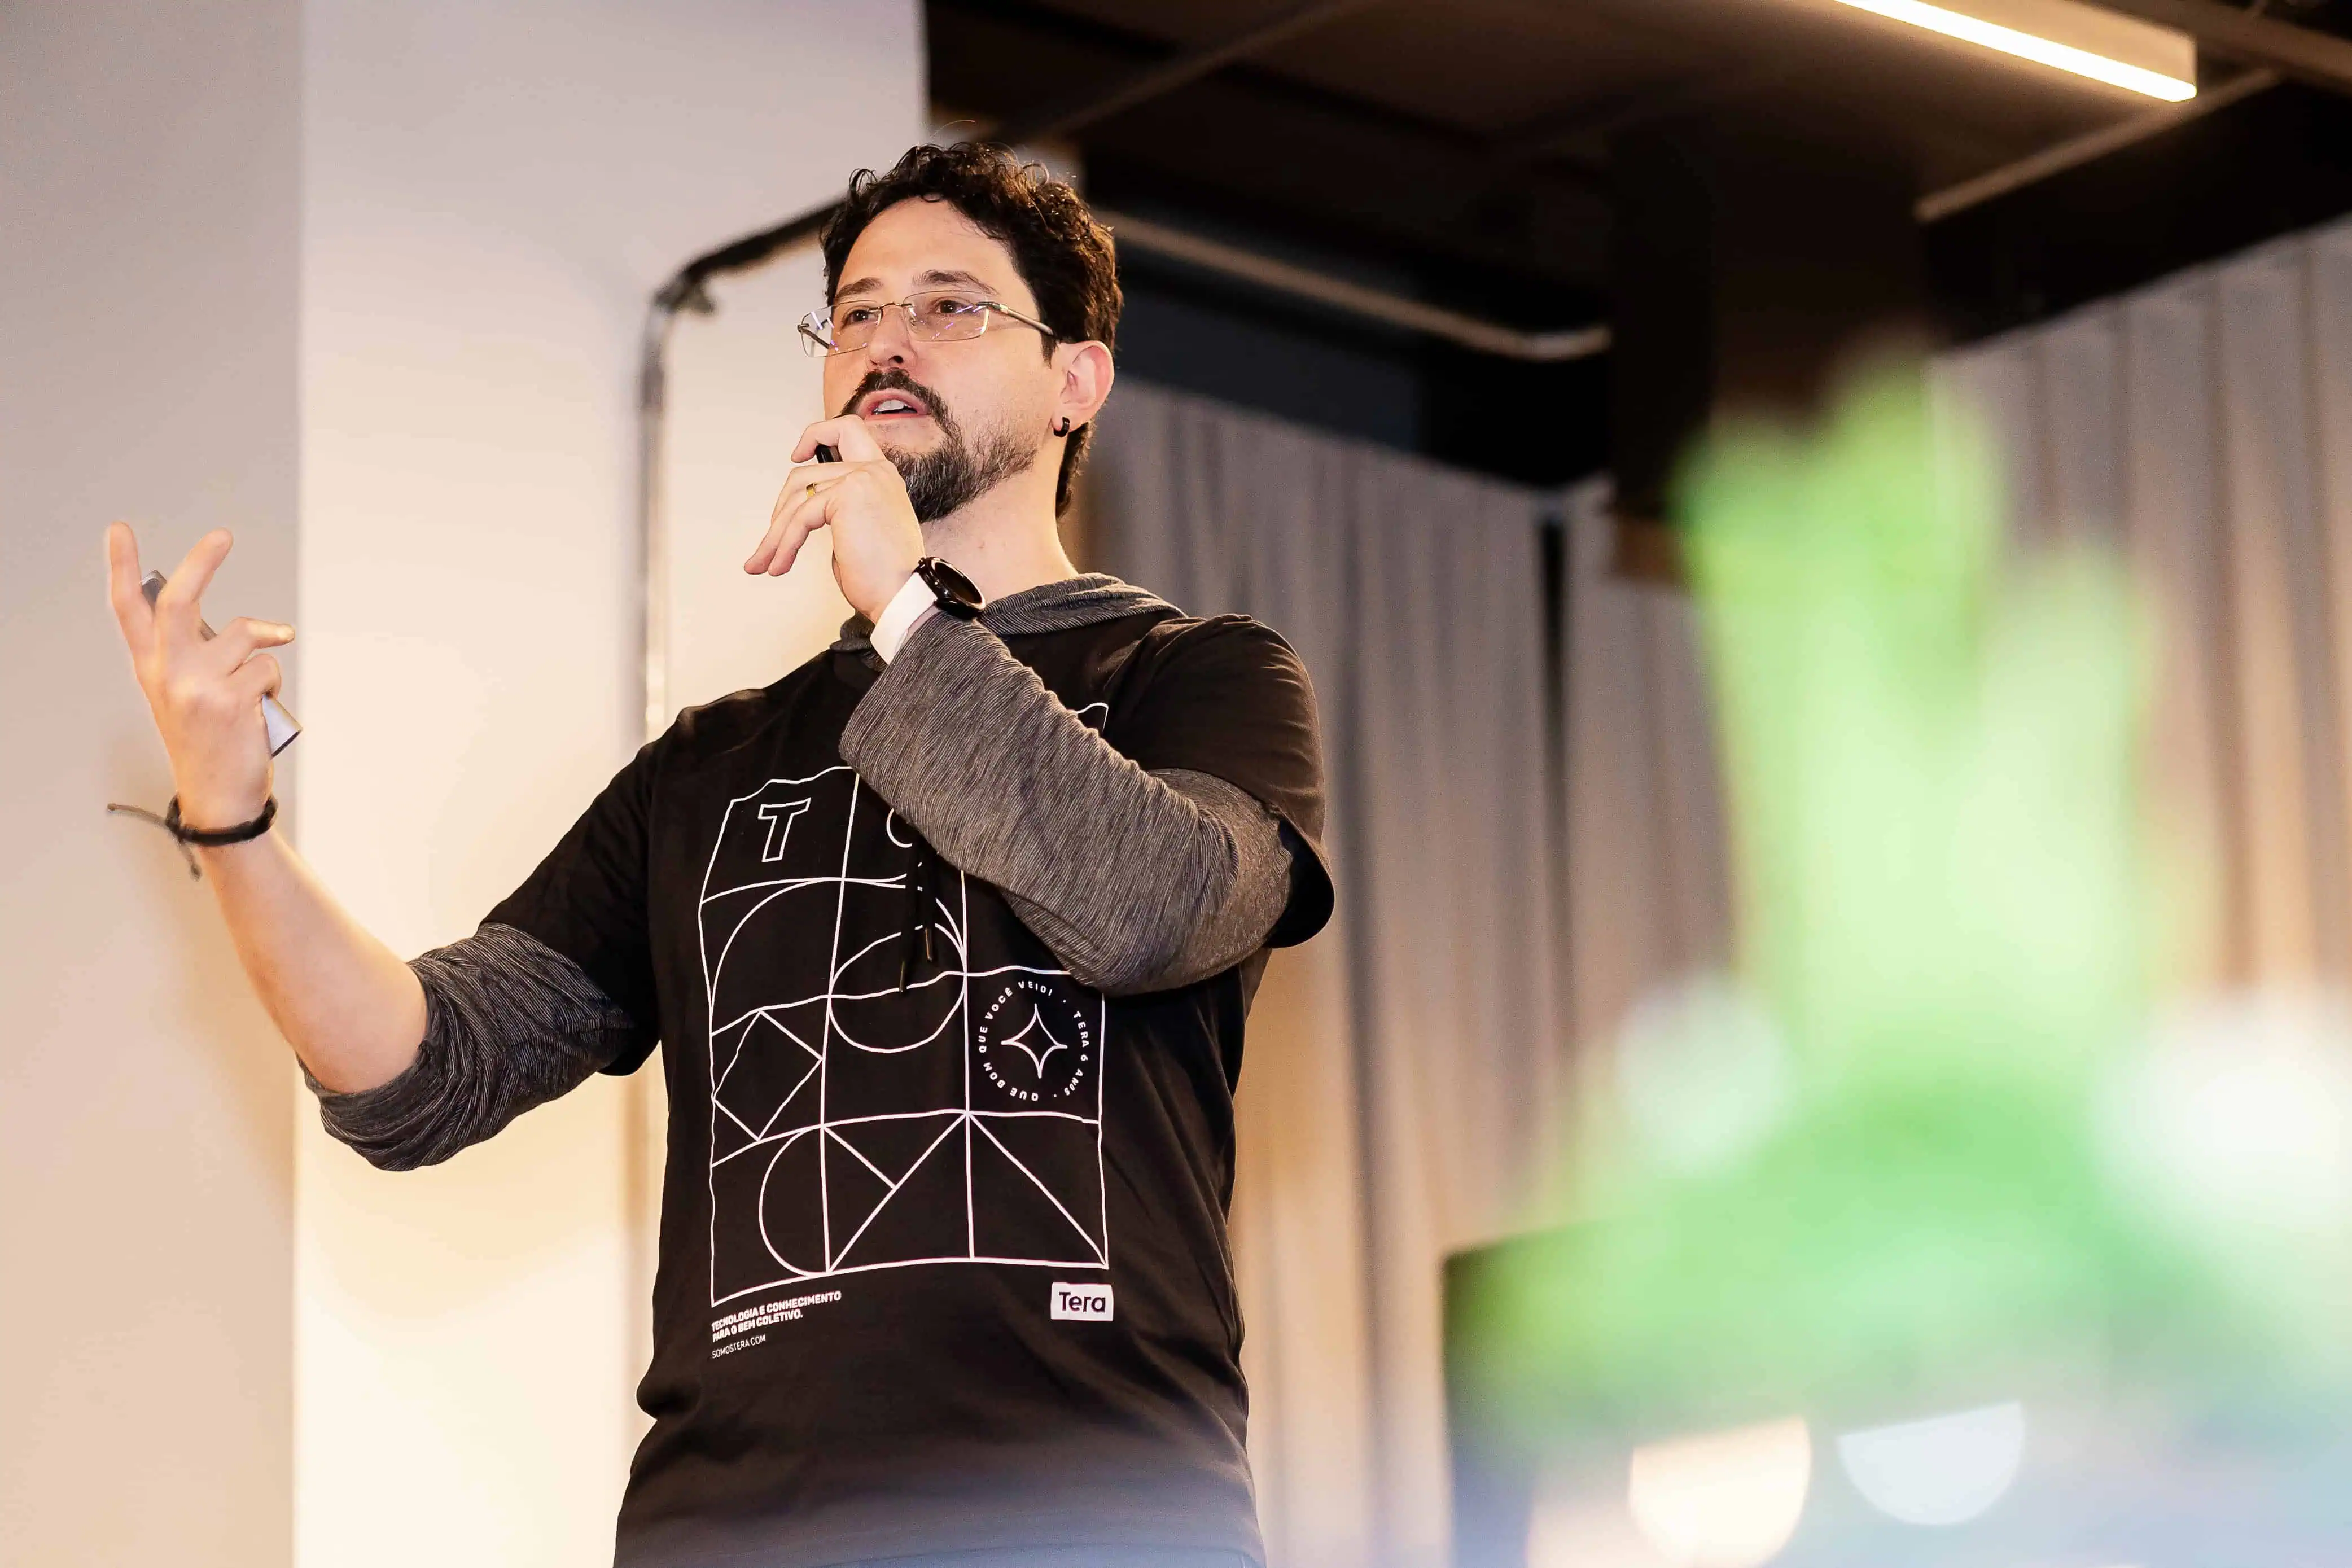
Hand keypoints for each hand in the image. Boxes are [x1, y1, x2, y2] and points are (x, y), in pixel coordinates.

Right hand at [106, 524, 292, 827]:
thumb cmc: (210, 741)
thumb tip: (247, 629)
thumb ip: (201, 657)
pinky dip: (273, 684)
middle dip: (201, 563)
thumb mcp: (188, 695)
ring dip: (264, 651)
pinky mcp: (229, 700)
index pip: (128, 610)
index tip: (120, 530)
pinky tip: (260, 710)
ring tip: (255, 688)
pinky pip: (267, 666)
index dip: (122, 568)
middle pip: (179, 603)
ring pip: (244, 635)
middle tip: (222, 536)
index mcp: (152, 669)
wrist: (218, 795)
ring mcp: (196, 686)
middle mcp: (168, 673)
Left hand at [747, 416, 922, 622]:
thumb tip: (800, 513)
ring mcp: (863, 478)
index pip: (848, 430)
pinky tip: (780, 566)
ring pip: (798, 498)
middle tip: (768, 545)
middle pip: (806, 473)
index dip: (817, 434)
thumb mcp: (858, 531)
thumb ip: (836, 510)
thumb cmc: (884, 577)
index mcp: (882, 476)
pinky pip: (801, 517)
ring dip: (775, 535)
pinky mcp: (848, 494)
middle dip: (781, 511)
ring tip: (764, 563)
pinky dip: (784, 544)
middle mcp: (875, 471)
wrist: (902, 596)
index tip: (797, 456)